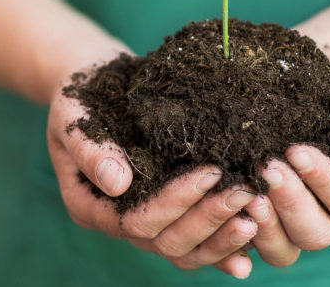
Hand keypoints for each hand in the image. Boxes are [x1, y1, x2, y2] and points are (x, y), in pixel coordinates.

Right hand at [47, 74, 257, 278]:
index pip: (136, 219)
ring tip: (256, 215)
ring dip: (221, 238)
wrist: (94, 80)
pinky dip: (223, 248)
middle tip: (245, 191)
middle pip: (165, 241)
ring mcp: (144, 220)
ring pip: (184, 249)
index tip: (211, 173)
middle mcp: (117, 221)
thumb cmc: (80, 94)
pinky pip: (195, 242)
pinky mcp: (167, 212)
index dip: (175, 203)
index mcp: (90, 205)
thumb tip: (117, 183)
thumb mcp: (73, 114)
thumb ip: (90, 149)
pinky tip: (253, 246)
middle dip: (207, 219)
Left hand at [242, 52, 329, 266]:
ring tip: (247, 189)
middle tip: (268, 167)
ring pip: (284, 249)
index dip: (324, 181)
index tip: (296, 149)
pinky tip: (225, 204)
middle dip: (292, 202)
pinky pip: (245, 244)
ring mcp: (285, 219)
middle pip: (317, 234)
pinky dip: (235, 235)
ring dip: (266, 224)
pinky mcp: (250, 217)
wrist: (291, 64)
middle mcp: (322, 210)